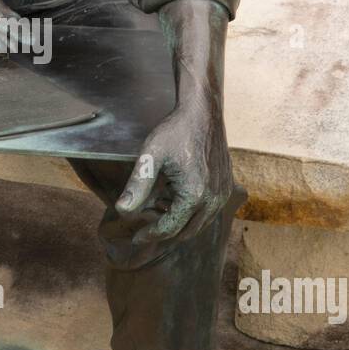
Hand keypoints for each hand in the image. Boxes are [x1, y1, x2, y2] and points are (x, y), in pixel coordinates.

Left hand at [116, 93, 232, 244]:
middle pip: (185, 231)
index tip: (135, 237)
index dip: (150, 234)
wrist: (203, 113)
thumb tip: (122, 211)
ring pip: (198, 224)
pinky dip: (191, 213)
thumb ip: (138, 185)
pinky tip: (174, 199)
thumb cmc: (176, 131)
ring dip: (178, 224)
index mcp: (194, 195)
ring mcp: (222, 194)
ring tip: (158, 211)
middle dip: (164, 233)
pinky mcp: (226, 187)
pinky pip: (208, 212)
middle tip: (144, 229)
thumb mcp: (151, 157)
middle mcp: (213, 199)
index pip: (169, 228)